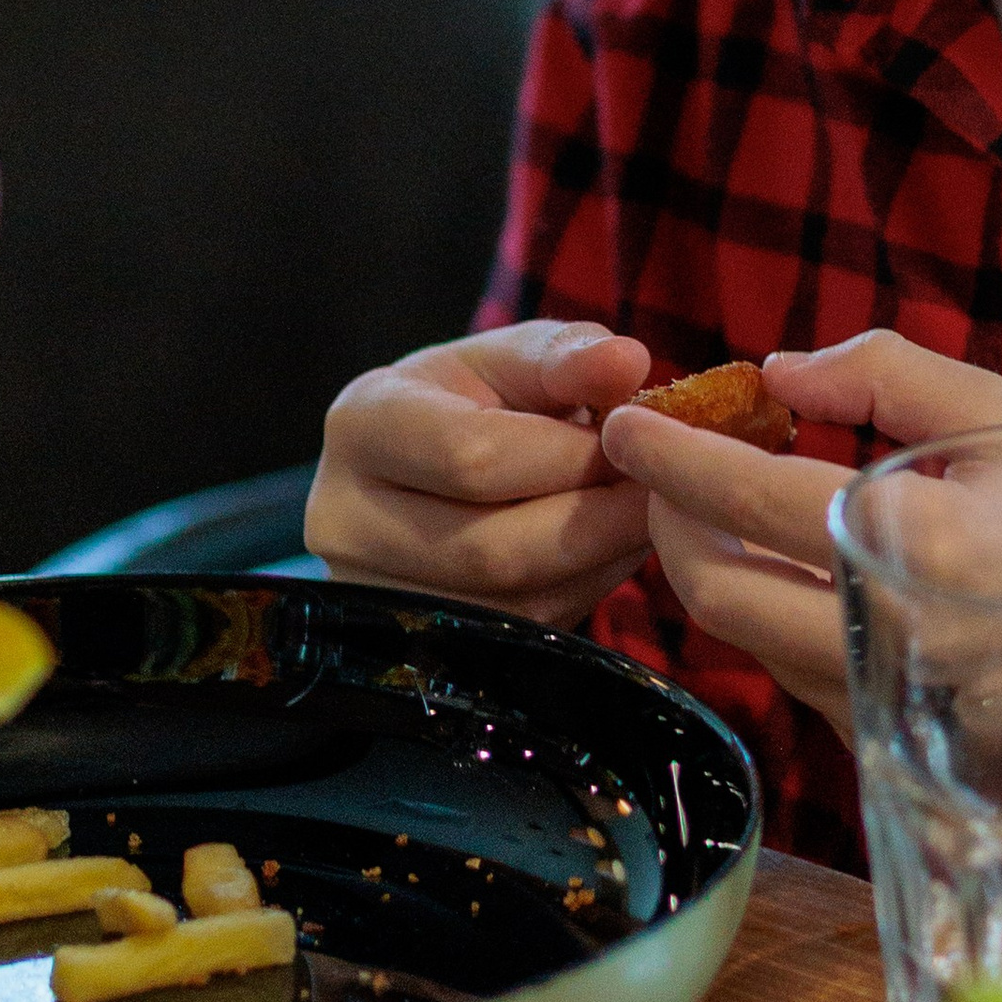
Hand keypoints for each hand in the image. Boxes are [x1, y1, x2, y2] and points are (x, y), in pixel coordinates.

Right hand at [304, 320, 654, 627]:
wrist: (429, 473)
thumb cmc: (476, 402)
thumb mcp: (511, 361)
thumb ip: (566, 355)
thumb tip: (626, 362)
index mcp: (362, 425)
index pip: (472, 456)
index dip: (570, 454)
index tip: (632, 439)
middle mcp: (344, 520)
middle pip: (493, 547)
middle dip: (596, 517)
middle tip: (656, 488)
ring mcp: (376, 596)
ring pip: (515, 602)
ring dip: (600, 560)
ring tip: (637, 512)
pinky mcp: (419, 647)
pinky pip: (523, 633)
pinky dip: (584, 591)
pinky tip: (606, 551)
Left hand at [600, 329, 1001, 740]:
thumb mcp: (993, 407)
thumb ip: (882, 371)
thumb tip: (775, 373)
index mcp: (916, 546)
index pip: (755, 500)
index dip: (676, 457)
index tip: (627, 423)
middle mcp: (884, 636)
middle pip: (716, 589)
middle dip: (665, 518)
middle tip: (656, 461)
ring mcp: (874, 696)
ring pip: (738, 635)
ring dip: (699, 562)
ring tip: (704, 498)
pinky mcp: (871, 731)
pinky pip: (778, 666)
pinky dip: (751, 605)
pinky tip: (760, 555)